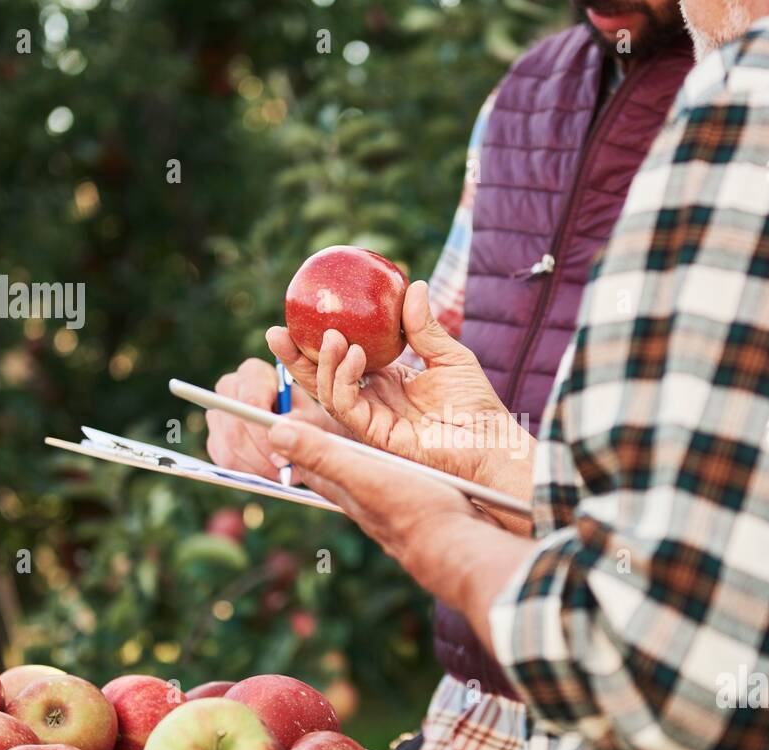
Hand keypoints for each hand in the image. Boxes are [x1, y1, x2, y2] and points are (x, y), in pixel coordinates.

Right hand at [203, 357, 346, 482]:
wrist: (304, 432)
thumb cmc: (310, 420)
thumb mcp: (312, 419)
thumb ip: (298, 425)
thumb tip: (277, 441)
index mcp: (254, 373)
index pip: (250, 400)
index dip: (264, 432)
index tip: (281, 456)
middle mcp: (230, 388)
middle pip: (236, 425)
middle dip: (261, 454)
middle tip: (284, 471)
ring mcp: (218, 413)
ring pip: (230, 446)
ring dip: (258, 466)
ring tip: (283, 473)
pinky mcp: (216, 438)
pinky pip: (225, 460)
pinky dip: (249, 471)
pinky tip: (269, 472)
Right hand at [266, 281, 534, 501]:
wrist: (492, 444)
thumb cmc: (478, 407)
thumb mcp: (450, 356)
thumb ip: (424, 327)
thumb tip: (413, 286)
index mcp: (387, 383)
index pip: (343, 361)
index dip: (319, 343)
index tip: (303, 316)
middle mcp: (373, 401)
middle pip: (323, 379)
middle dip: (295, 358)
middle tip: (276, 330)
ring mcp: (372, 420)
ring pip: (329, 393)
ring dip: (323, 363)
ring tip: (331, 336)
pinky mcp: (376, 435)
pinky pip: (348, 406)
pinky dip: (344, 380)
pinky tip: (353, 356)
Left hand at [266, 418, 533, 627]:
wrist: (463, 551)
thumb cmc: (416, 512)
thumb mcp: (365, 476)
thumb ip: (323, 456)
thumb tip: (275, 435)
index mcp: (348, 492)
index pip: (309, 465)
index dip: (294, 442)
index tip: (279, 423)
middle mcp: (365, 504)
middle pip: (336, 472)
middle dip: (323, 449)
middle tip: (312, 427)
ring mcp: (393, 511)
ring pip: (368, 480)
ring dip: (360, 459)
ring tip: (356, 441)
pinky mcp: (420, 511)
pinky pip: (398, 486)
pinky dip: (393, 470)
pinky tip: (405, 468)